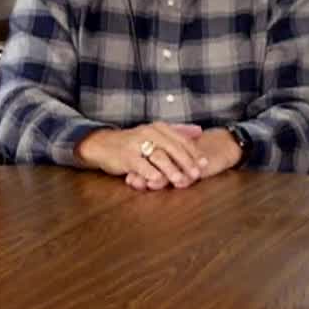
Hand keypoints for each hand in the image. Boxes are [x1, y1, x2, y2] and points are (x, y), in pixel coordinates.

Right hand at [77, 122, 205, 190]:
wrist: (103, 144)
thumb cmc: (133, 143)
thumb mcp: (154, 134)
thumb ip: (175, 133)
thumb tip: (199, 131)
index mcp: (159, 128)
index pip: (181, 140)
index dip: (194, 153)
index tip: (205, 164)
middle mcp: (149, 133)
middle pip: (173, 148)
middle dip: (186, 162)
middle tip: (196, 175)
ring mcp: (137, 143)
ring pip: (158, 156)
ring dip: (171, 169)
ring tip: (180, 181)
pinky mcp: (126, 155)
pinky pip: (140, 165)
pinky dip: (149, 173)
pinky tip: (157, 180)